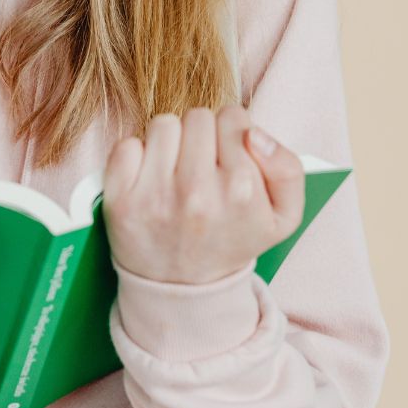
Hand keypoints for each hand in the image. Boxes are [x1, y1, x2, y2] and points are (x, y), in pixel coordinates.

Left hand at [101, 106, 305, 285]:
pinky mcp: (120, 201)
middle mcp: (196, 192)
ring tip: (176, 172)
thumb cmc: (233, 241)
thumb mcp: (283, 216)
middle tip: (202, 167)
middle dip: (202, 135)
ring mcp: (154, 196)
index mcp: (240, 190)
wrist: (186, 291)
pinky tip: (150, 180)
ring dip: (170, 142)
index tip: (227, 158)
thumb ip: (287, 167)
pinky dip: (137, 156)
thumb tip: (252, 132)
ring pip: (163, 125)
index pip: (232, 116)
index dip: (232, 133)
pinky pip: (127, 145)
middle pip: (197, 116)